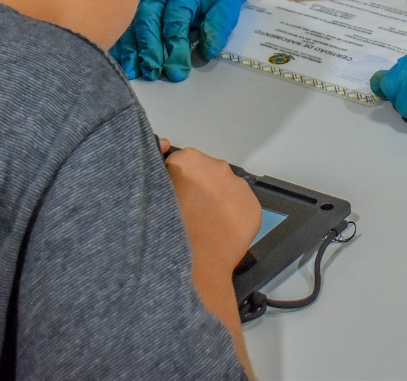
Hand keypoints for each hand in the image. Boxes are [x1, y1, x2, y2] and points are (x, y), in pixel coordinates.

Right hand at [111, 0, 255, 81]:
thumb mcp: (228, 5)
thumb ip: (217, 28)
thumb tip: (205, 53)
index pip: (176, 19)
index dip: (175, 46)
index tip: (178, 70)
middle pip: (148, 19)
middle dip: (148, 48)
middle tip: (153, 73)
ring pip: (134, 21)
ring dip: (131, 47)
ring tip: (133, 71)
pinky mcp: (142, 3)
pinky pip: (129, 22)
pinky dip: (124, 42)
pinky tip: (123, 60)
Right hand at [164, 146, 261, 277]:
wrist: (196, 261)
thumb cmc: (169, 227)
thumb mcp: (153, 193)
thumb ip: (160, 167)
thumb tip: (165, 145)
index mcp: (189, 159)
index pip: (182, 163)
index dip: (177, 181)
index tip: (175, 198)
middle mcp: (217, 166)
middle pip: (207, 174)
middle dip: (201, 188)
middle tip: (191, 213)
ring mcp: (238, 186)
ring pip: (227, 190)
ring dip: (219, 201)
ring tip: (207, 225)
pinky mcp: (253, 206)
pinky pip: (242, 207)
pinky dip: (234, 216)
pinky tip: (222, 231)